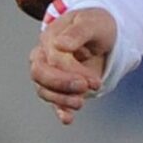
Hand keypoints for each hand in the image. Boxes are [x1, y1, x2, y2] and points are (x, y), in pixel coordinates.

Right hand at [30, 8, 116, 124]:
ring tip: (80, 103)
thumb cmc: (96, 26)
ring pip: (43, 89)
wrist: (102, 35)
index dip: (72, 71)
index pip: (53, 58)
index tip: (94, 81)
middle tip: (85, 88)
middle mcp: (44, 56)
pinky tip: (67, 119)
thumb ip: (77, 33)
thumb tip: (59, 45)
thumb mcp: (92, 23)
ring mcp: (49, 73)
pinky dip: (59, 110)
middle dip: (61, 85)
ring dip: (61, 99)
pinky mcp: (58, 87)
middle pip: (39, 74)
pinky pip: (52, 101)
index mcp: (50, 37)